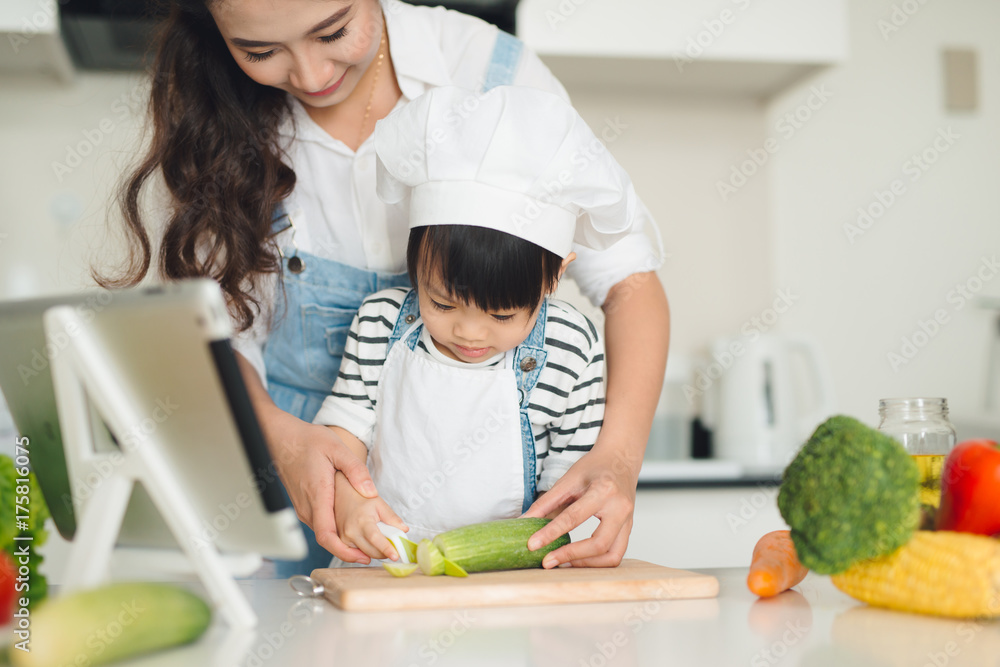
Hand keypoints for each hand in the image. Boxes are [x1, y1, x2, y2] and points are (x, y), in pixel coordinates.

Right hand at [263, 408, 377, 561]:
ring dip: (343, 541)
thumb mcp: (336, 449)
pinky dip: (335, 531)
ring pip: (324, 533)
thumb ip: (356, 470)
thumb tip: (371, 492)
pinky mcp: (303, 505)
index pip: (327, 535)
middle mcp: (307, 507)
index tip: (361, 557)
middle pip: (328, 539)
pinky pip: (320, 524)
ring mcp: (303, 508)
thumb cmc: (306, 441)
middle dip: (350, 550)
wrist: (282, 438)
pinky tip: (351, 528)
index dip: (344, 551)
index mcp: (317, 495)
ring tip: (367, 544)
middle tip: (375, 553)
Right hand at [334, 472, 407, 563]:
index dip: (386, 549)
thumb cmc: (359, 497)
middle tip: (394, 548)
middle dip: (384, 554)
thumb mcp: (378, 503)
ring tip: (380, 543)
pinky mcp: (338, 542)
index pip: (375, 539)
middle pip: (370, 552)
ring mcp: (343, 538)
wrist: (338, 493)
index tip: (396, 556)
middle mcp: (350, 532)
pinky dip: (363, 553)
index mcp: (362, 520)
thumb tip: (404, 530)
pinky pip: (353, 554)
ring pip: (362, 556)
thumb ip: (391, 517)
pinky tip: (369, 546)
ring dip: (374, 554)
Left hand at [521, 447, 638, 567]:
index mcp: (604, 490)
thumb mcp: (568, 479)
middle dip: (570, 556)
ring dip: (586, 564)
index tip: (533, 545)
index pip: (574, 517)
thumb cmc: (595, 467)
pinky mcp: (628, 529)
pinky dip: (597, 562)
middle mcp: (620, 508)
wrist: (620, 459)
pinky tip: (578, 560)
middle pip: (598, 544)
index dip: (550, 533)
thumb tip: (524, 521)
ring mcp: (628, 520)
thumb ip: (546, 502)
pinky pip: (616, 554)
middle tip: (547, 561)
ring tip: (563, 564)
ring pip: (611, 556)